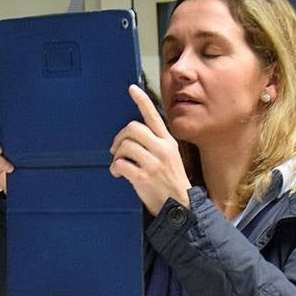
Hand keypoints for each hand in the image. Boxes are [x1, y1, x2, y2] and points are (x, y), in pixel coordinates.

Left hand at [109, 84, 191, 215]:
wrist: (181, 207)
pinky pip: (121, 164)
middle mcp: (162, 149)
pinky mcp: (144, 177)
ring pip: (125, 146)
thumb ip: (154, 144)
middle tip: (116, 150)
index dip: (142, 101)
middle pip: (133, 128)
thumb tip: (130, 137)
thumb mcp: (170, 158)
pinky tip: (118, 174)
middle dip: (119, 138)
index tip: (131, 89)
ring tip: (119, 165)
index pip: (154, 116)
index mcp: (168, 142)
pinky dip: (115, 168)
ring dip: (117, 155)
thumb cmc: (171, 182)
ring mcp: (154, 163)